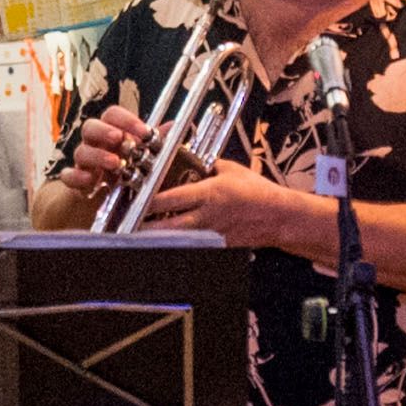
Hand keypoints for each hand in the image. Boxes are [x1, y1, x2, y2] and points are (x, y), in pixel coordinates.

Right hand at [64, 93, 149, 201]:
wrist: (106, 203)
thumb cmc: (128, 173)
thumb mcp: (146, 157)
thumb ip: (157, 141)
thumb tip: (174, 125)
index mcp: (112, 134)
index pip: (112, 115)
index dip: (126, 119)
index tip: (144, 131)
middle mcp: (96, 145)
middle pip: (90, 127)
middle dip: (104, 131)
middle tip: (119, 138)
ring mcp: (85, 163)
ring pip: (81, 151)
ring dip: (97, 155)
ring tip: (115, 163)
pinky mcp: (76, 182)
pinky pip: (68, 176)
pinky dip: (76, 176)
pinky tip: (89, 180)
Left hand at [147, 156, 324, 252]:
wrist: (278, 216)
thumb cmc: (256, 191)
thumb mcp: (230, 169)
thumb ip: (206, 166)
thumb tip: (187, 160)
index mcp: (209, 193)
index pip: (170, 198)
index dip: (147, 200)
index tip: (133, 198)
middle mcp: (207, 216)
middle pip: (166, 225)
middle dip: (145, 226)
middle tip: (127, 223)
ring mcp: (211, 233)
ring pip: (175, 239)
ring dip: (157, 237)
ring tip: (138, 234)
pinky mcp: (216, 246)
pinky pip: (191, 245)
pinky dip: (177, 243)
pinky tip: (165, 241)